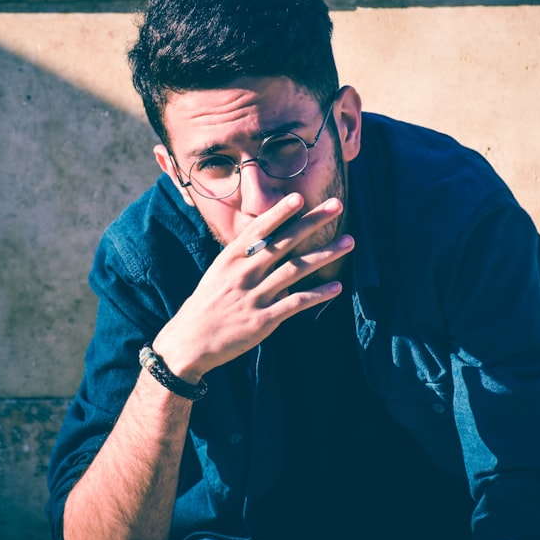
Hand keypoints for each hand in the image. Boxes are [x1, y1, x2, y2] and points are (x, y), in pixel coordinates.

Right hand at [153, 192, 353, 382]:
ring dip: (325, 254)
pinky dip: (318, 294)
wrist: (190, 342)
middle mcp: (244, 273)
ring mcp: (255, 296)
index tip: (299, 198)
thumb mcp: (220, 272)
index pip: (260, 230)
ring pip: (296, 269)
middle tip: (336, 206)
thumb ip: (247, 257)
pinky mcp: (264, 319)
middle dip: (312, 222)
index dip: (280, 212)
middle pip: (284, 243)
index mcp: (231, 258)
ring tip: (349, 242)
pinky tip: (337, 287)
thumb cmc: (208, 303)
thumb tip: (276, 246)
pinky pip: (296, 303)